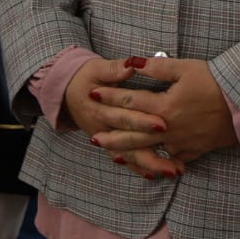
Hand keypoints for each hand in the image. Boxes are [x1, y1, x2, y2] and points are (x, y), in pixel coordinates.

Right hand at [62, 58, 179, 180]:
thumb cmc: (86, 77)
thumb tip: (131, 65)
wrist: (66, 91)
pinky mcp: (108, 145)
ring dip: (150, 165)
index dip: (143, 121)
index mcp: (102, 108)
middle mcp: (104, 128)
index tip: (163, 124)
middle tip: (173, 159)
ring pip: (128, 156)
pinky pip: (124, 159)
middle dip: (152, 151)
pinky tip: (155, 174)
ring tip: (172, 171)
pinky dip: (138, 168)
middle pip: (130, 142)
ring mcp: (106, 139)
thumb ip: (115, 69)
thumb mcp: (97, 68)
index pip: (125, 116)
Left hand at [91, 56, 236, 177]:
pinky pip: (169, 159)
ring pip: (148, 150)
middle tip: (92, 136)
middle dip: (111, 133)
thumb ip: (158, 67)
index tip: (93, 94)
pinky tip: (147, 166)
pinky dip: (156, 163)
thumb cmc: (216, 82)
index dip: (110, 97)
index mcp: (163, 106)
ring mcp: (179, 143)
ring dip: (128, 152)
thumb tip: (134, 62)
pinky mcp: (191, 152)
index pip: (130, 101)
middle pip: (132, 133)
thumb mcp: (186, 68)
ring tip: (112, 155)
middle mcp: (167, 128)